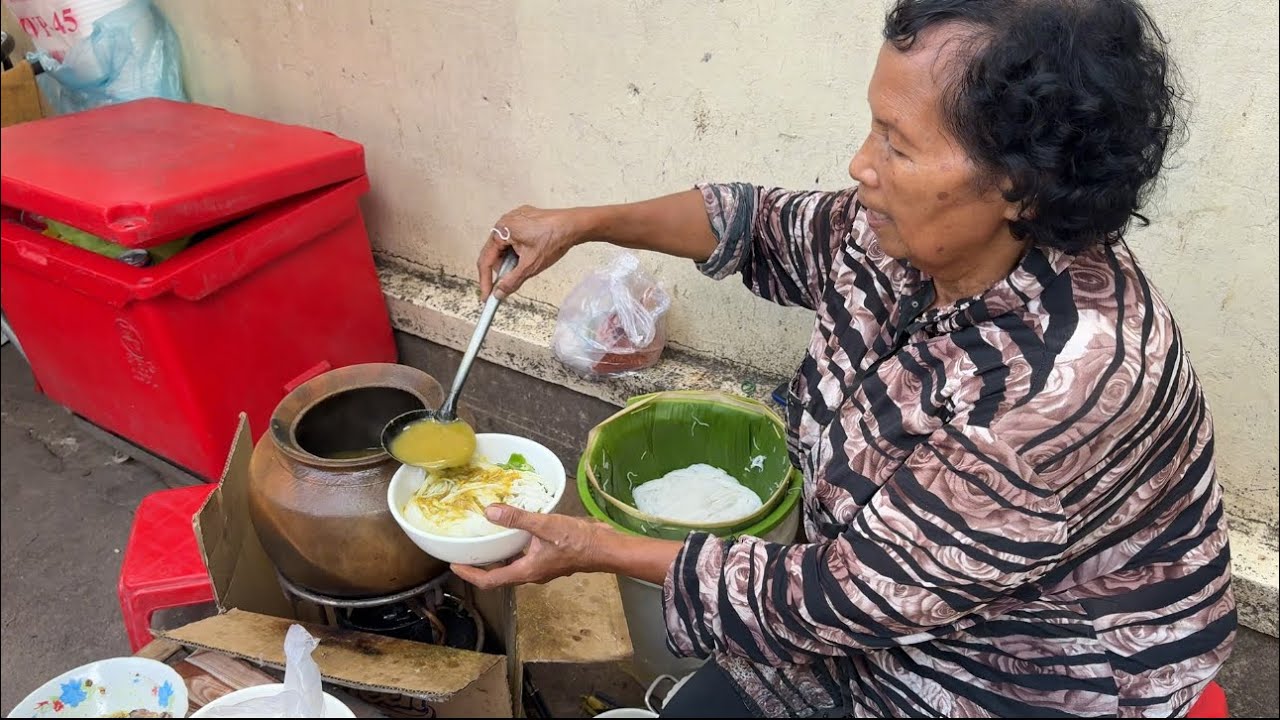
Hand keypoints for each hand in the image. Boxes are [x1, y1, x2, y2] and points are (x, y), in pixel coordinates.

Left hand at [450, 504, 611, 588]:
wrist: (604, 547)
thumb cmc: (577, 541)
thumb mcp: (544, 526)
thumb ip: (517, 519)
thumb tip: (490, 511)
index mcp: (526, 571)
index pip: (490, 580)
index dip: (470, 574)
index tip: (455, 565)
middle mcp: (531, 573)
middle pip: (499, 575)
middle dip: (482, 566)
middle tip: (467, 551)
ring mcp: (542, 567)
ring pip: (513, 566)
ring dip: (499, 557)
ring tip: (486, 540)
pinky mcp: (550, 558)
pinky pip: (526, 557)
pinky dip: (515, 548)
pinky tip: (516, 532)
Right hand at [478, 206, 587, 299]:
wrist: (574, 225)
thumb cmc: (554, 239)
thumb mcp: (531, 265)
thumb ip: (512, 281)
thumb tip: (499, 293)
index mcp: (502, 230)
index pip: (486, 260)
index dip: (486, 281)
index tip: (487, 296)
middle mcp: (505, 221)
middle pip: (494, 253)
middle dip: (503, 269)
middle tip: (512, 281)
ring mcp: (514, 219)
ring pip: (505, 247)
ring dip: (512, 260)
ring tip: (528, 264)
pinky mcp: (524, 220)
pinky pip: (514, 239)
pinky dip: (518, 251)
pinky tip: (531, 254)